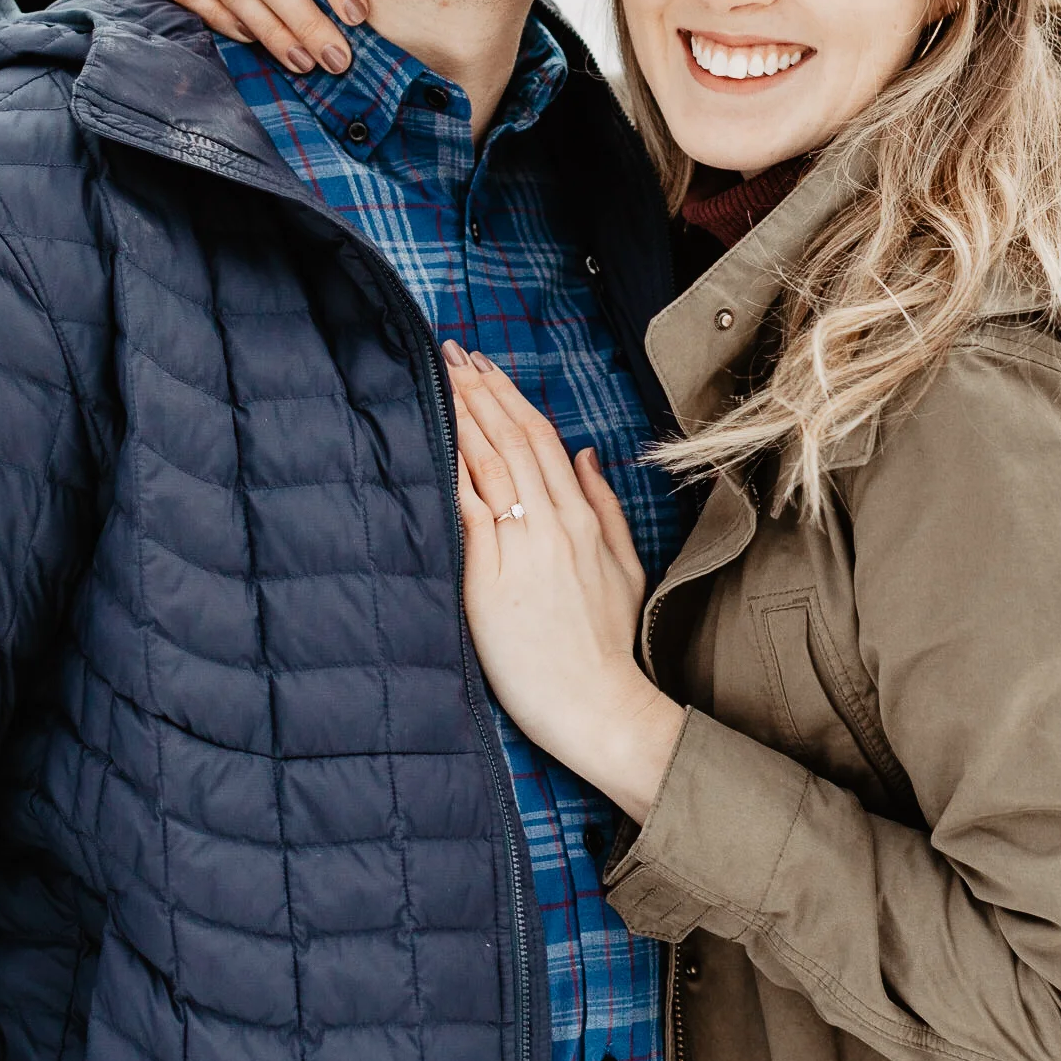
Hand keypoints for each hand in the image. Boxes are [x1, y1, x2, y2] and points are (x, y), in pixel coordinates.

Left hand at [444, 347, 682, 820]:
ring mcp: (524, 550)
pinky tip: (435, 444)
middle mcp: (555, 525)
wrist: (599, 707)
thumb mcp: (625, 566)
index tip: (482, 365)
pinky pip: (472, 515)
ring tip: (439, 380)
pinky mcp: (492, 581)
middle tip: (450, 353)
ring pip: (491, 466)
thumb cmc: (607, 645)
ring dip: (463, 418)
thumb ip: (604, 506)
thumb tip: (585, 454)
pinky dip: (455, 474)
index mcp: (584, 519)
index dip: (509, 397)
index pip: (541, 439)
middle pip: (512, 441)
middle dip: (479, 392)